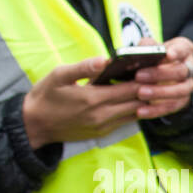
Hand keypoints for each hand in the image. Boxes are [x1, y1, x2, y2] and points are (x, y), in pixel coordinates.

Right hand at [21, 57, 143, 148]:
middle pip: (138, 102)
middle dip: (149, 89)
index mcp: (93, 98)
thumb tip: (106, 59)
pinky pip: (126, 121)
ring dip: (144, 102)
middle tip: (157, 77)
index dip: (145, 79)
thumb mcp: (59, 75)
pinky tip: (136, 100)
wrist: (35, 124)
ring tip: (151, 87)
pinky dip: (135, 110)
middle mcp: (102, 115)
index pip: (130, 89)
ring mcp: (104, 126)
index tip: (153, 69)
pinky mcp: (103, 132)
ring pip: (136, 113)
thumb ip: (84, 67)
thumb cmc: (45, 96)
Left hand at [132, 37, 192, 118]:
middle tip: (139, 76)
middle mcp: (190, 68)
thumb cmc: (153, 56)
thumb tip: (138, 53)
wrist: (157, 74)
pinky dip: (156, 110)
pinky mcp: (183, 101)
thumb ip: (145, 47)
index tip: (168, 54)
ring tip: (140, 93)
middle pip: (181, 71)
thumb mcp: (149, 47)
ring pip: (180, 91)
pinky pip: (172, 107)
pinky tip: (141, 111)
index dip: (177, 52)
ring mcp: (188, 86)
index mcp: (184, 49)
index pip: (184, 48)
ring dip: (159, 93)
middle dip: (160, 74)